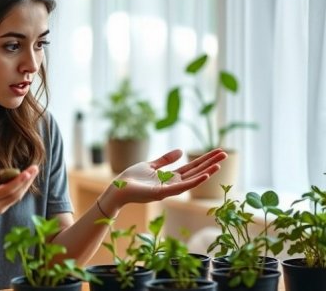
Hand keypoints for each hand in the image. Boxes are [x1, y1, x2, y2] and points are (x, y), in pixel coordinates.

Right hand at [0, 165, 38, 216]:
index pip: (4, 191)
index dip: (17, 182)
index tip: (27, 173)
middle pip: (14, 194)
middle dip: (26, 181)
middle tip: (35, 167)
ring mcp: (0, 209)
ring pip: (17, 196)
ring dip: (27, 183)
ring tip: (34, 169)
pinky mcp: (4, 207)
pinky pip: (16, 196)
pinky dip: (23, 186)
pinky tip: (28, 175)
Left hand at [101, 149, 226, 210]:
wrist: (118, 188)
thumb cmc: (132, 178)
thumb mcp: (151, 165)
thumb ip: (166, 160)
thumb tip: (182, 151)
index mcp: (170, 177)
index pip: (192, 167)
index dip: (204, 159)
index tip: (217, 152)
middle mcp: (173, 184)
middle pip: (195, 172)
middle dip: (210, 163)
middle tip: (225, 154)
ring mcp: (169, 189)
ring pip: (192, 180)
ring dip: (206, 173)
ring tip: (219, 165)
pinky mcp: (163, 193)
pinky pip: (182, 187)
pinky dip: (194, 182)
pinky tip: (205, 175)